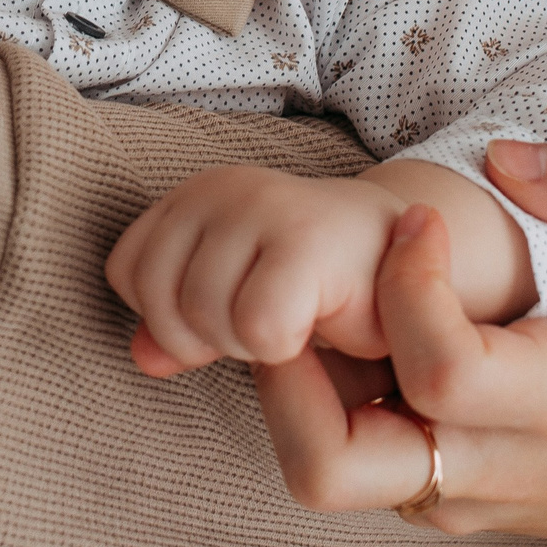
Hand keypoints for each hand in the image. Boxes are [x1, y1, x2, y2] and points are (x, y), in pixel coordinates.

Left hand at [107, 167, 406, 375]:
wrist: (419, 270)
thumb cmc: (326, 291)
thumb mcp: (238, 307)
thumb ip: (182, 328)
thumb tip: (142, 358)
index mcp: (195, 196)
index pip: (128, 271)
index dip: (171, 317)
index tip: (233, 315)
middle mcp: (222, 188)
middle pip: (157, 297)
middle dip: (207, 337)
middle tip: (266, 328)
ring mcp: (264, 205)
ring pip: (201, 314)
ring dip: (246, 346)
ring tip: (292, 324)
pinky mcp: (307, 238)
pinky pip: (256, 326)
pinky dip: (281, 348)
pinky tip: (314, 327)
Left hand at [252, 140, 546, 546]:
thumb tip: (505, 156)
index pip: (443, 372)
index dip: (407, 286)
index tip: (419, 219)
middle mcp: (490, 468)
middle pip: (335, 462)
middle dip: (288, 370)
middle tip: (317, 285)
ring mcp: (447, 497)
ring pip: (321, 467)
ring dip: (295, 379)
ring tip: (326, 299)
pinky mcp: (422, 501)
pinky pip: (343, 458)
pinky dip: (322, 396)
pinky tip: (356, 331)